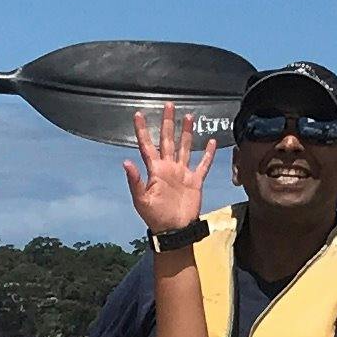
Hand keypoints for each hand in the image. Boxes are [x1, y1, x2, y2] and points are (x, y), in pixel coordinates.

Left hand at [125, 102, 211, 234]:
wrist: (175, 230)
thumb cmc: (155, 216)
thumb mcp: (141, 199)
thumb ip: (135, 180)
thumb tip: (126, 162)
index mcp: (155, 170)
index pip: (147, 145)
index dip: (142, 130)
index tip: (138, 114)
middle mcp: (168, 167)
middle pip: (168, 140)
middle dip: (167, 123)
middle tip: (168, 105)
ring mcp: (182, 173)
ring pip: (185, 148)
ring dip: (186, 133)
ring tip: (188, 117)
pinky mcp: (195, 181)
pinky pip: (202, 165)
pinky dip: (207, 154)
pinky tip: (211, 142)